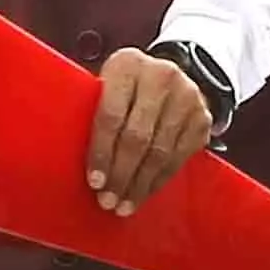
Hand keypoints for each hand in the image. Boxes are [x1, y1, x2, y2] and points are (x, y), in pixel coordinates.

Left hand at [85, 47, 216, 216]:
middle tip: (107, 201)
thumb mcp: (106, 84)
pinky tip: (144, 193)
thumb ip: (92, 110)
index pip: (111, 115)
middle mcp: (162, 76)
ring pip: (160, 152)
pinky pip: (178, 158)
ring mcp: (188, 97)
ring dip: (140, 184)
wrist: (169, 74)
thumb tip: (66, 161)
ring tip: (123, 205)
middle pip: (137, 137)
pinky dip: (159, 180)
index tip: (93, 181)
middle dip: (120, 174)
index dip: (101, 152)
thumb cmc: (123, 87)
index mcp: (127, 64)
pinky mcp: (203, 118)